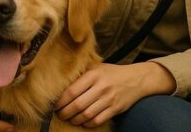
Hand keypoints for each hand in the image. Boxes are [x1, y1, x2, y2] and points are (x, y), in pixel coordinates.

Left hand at [54, 62, 175, 127]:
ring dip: (74, 120)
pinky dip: (87, 124)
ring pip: (86, 115)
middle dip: (65, 113)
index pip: (72, 91)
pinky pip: (97, 120)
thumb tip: (60, 83)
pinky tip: (83, 122)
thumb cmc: (112, 73)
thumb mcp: (97, 68)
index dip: (60, 101)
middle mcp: (101, 86)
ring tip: (70, 119)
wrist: (136, 79)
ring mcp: (109, 99)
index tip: (54, 105)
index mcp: (94, 74)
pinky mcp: (115, 109)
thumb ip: (82, 74)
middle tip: (60, 114)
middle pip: (77, 105)